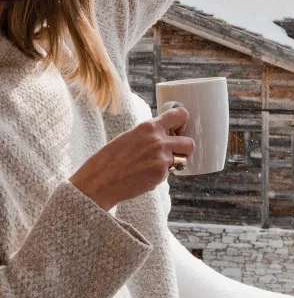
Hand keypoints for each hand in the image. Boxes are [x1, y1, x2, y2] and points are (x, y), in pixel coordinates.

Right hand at [69, 106, 194, 211]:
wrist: (99, 182)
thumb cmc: (110, 159)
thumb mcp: (130, 137)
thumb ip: (150, 135)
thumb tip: (166, 136)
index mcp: (149, 126)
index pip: (181, 115)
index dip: (182, 123)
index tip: (178, 129)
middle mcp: (158, 140)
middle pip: (190, 142)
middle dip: (184, 148)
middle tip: (173, 152)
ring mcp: (161, 159)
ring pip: (182, 160)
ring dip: (173, 162)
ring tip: (155, 165)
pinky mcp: (160, 175)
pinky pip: (169, 173)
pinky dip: (160, 175)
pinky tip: (144, 175)